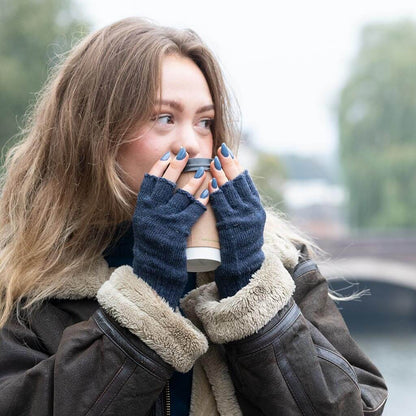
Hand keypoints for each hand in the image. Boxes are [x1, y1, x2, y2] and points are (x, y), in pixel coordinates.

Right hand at [132, 148, 208, 307]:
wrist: (154, 273)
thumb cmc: (152, 249)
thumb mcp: (146, 225)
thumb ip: (152, 209)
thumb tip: (162, 191)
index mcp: (142, 209)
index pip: (149, 181)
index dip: (159, 166)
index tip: (167, 155)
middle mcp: (150, 212)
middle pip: (164, 182)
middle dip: (175, 165)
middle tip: (185, 152)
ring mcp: (164, 221)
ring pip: (180, 194)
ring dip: (193, 180)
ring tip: (203, 169)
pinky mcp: (177, 231)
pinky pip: (192, 210)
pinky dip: (202, 199)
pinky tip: (209, 191)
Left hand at [207, 143, 265, 297]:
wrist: (244, 267)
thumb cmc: (241, 245)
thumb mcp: (246, 223)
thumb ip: (241, 207)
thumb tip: (228, 190)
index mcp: (256, 208)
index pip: (247, 181)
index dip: (237, 165)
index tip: (228, 153)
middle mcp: (253, 210)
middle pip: (240, 182)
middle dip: (229, 163)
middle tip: (220, 149)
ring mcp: (244, 217)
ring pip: (232, 191)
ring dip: (221, 174)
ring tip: (213, 161)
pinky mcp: (232, 226)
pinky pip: (224, 205)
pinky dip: (218, 192)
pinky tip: (212, 182)